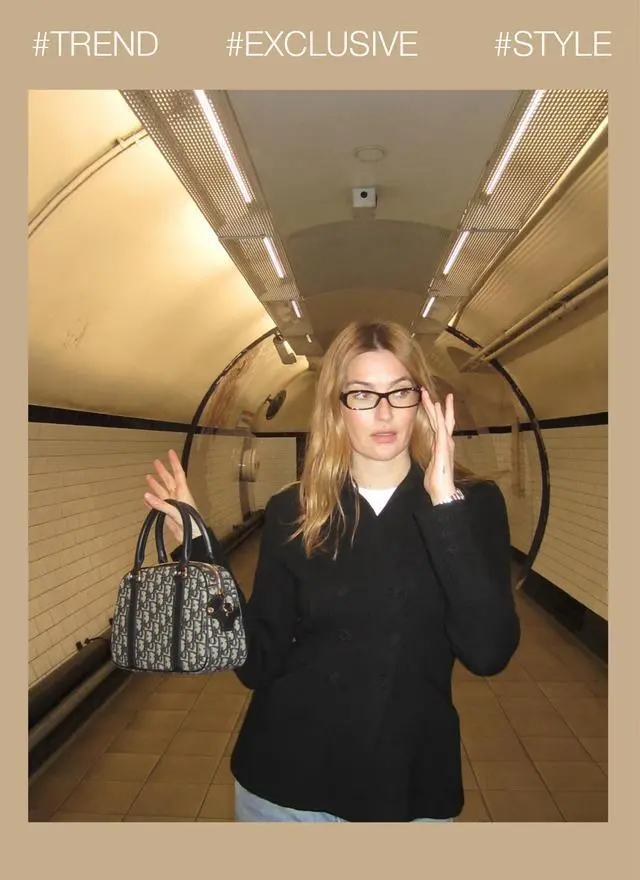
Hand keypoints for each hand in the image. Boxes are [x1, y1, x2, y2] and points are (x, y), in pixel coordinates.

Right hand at [143, 449, 201, 542]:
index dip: (174, 462)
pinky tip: (146, 499)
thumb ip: (161, 504)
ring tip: (148, 477)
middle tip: (155, 461)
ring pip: (162, 492)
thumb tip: (145, 495)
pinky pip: (157, 506)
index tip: (170, 452)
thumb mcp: (175, 512)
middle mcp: (177, 497)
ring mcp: (172, 506)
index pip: (178, 473)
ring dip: (155, 485)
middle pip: (169, 481)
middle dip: (162, 471)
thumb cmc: (190, 523)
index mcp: (183, 493)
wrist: (193, 539)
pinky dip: (151, 502)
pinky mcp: (167, 515)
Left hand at [420, 389, 456, 504]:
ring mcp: (445, 443)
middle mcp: (445, 442)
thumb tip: (431, 460)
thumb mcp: (432, 467)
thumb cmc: (437, 482)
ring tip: (428, 393)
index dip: (435, 413)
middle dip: (434, 405)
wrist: (443, 491)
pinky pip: (441, 427)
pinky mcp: (443, 446)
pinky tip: (436, 406)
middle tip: (428, 391)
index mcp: (441, 446)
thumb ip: (432, 460)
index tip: (432, 402)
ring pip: (440, 419)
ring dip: (434, 406)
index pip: (438, 425)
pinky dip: (439, 416)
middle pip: (440, 419)